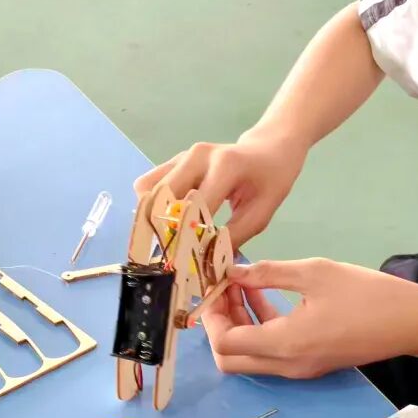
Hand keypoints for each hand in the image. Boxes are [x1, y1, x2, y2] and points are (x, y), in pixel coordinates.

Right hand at [133, 132, 307, 249]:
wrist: (266, 149)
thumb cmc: (269, 181)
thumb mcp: (261, 213)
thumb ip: (233, 238)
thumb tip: (207, 267)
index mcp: (225, 166)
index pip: (195, 207)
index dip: (188, 237)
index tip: (186, 264)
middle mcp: (197, 156)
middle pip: (163, 196)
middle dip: (163, 228)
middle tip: (173, 253)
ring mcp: (182, 155)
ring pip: (148, 188)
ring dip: (153, 215)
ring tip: (169, 236)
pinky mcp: (174, 160)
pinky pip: (149, 184)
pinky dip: (154, 205)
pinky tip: (170, 220)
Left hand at [202, 259, 417, 377]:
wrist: (413, 322)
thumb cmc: (367, 294)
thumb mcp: (315, 272)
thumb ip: (268, 273)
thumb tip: (232, 271)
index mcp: (285, 344)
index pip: (225, 344)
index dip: (211, 316)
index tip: (215, 286)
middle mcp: (287, 365)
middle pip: (230, 360)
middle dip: (219, 324)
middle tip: (223, 289)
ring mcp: (299, 369)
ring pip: (249, 357)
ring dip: (238, 323)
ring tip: (240, 284)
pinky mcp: (310, 363)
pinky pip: (270, 352)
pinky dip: (259, 327)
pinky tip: (263, 294)